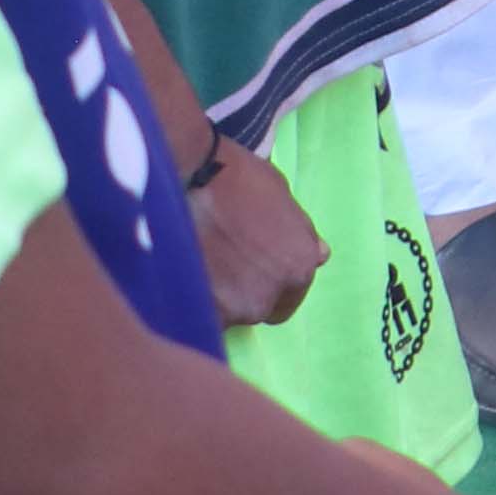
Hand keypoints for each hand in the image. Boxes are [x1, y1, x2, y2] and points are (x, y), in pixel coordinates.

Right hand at [184, 132, 325, 329]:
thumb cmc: (236, 179)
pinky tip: (175, 276)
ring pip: (221, 314)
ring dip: (211, 298)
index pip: (286, 301)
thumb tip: (320, 257)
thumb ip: (300, 233)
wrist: (184, 178)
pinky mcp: (192, 313)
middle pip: (252, 309)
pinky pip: (192, 316)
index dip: (267, 285)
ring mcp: (228, 310)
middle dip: (239, 293)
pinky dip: (186, 302)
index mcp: (297, 268)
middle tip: (218, 263)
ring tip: (193, 265)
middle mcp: (267, 297)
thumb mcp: (281, 196)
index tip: (247, 270)